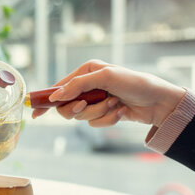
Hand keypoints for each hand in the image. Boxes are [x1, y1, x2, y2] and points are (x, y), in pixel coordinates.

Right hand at [32, 60, 184, 126]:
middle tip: (86, 105)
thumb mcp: (106, 78)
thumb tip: (56, 96)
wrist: (158, 102)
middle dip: (80, 108)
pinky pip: (95, 123)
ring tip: (115, 104)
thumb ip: (78, 85)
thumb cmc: (135, 83)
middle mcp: (88, 86)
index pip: (59, 87)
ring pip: (82, 117)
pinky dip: (109, 119)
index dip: (47, 99)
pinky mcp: (103, 114)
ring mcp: (95, 101)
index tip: (35, 111)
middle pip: (67, 106)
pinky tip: (121, 111)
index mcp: (85, 71)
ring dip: (100, 113)